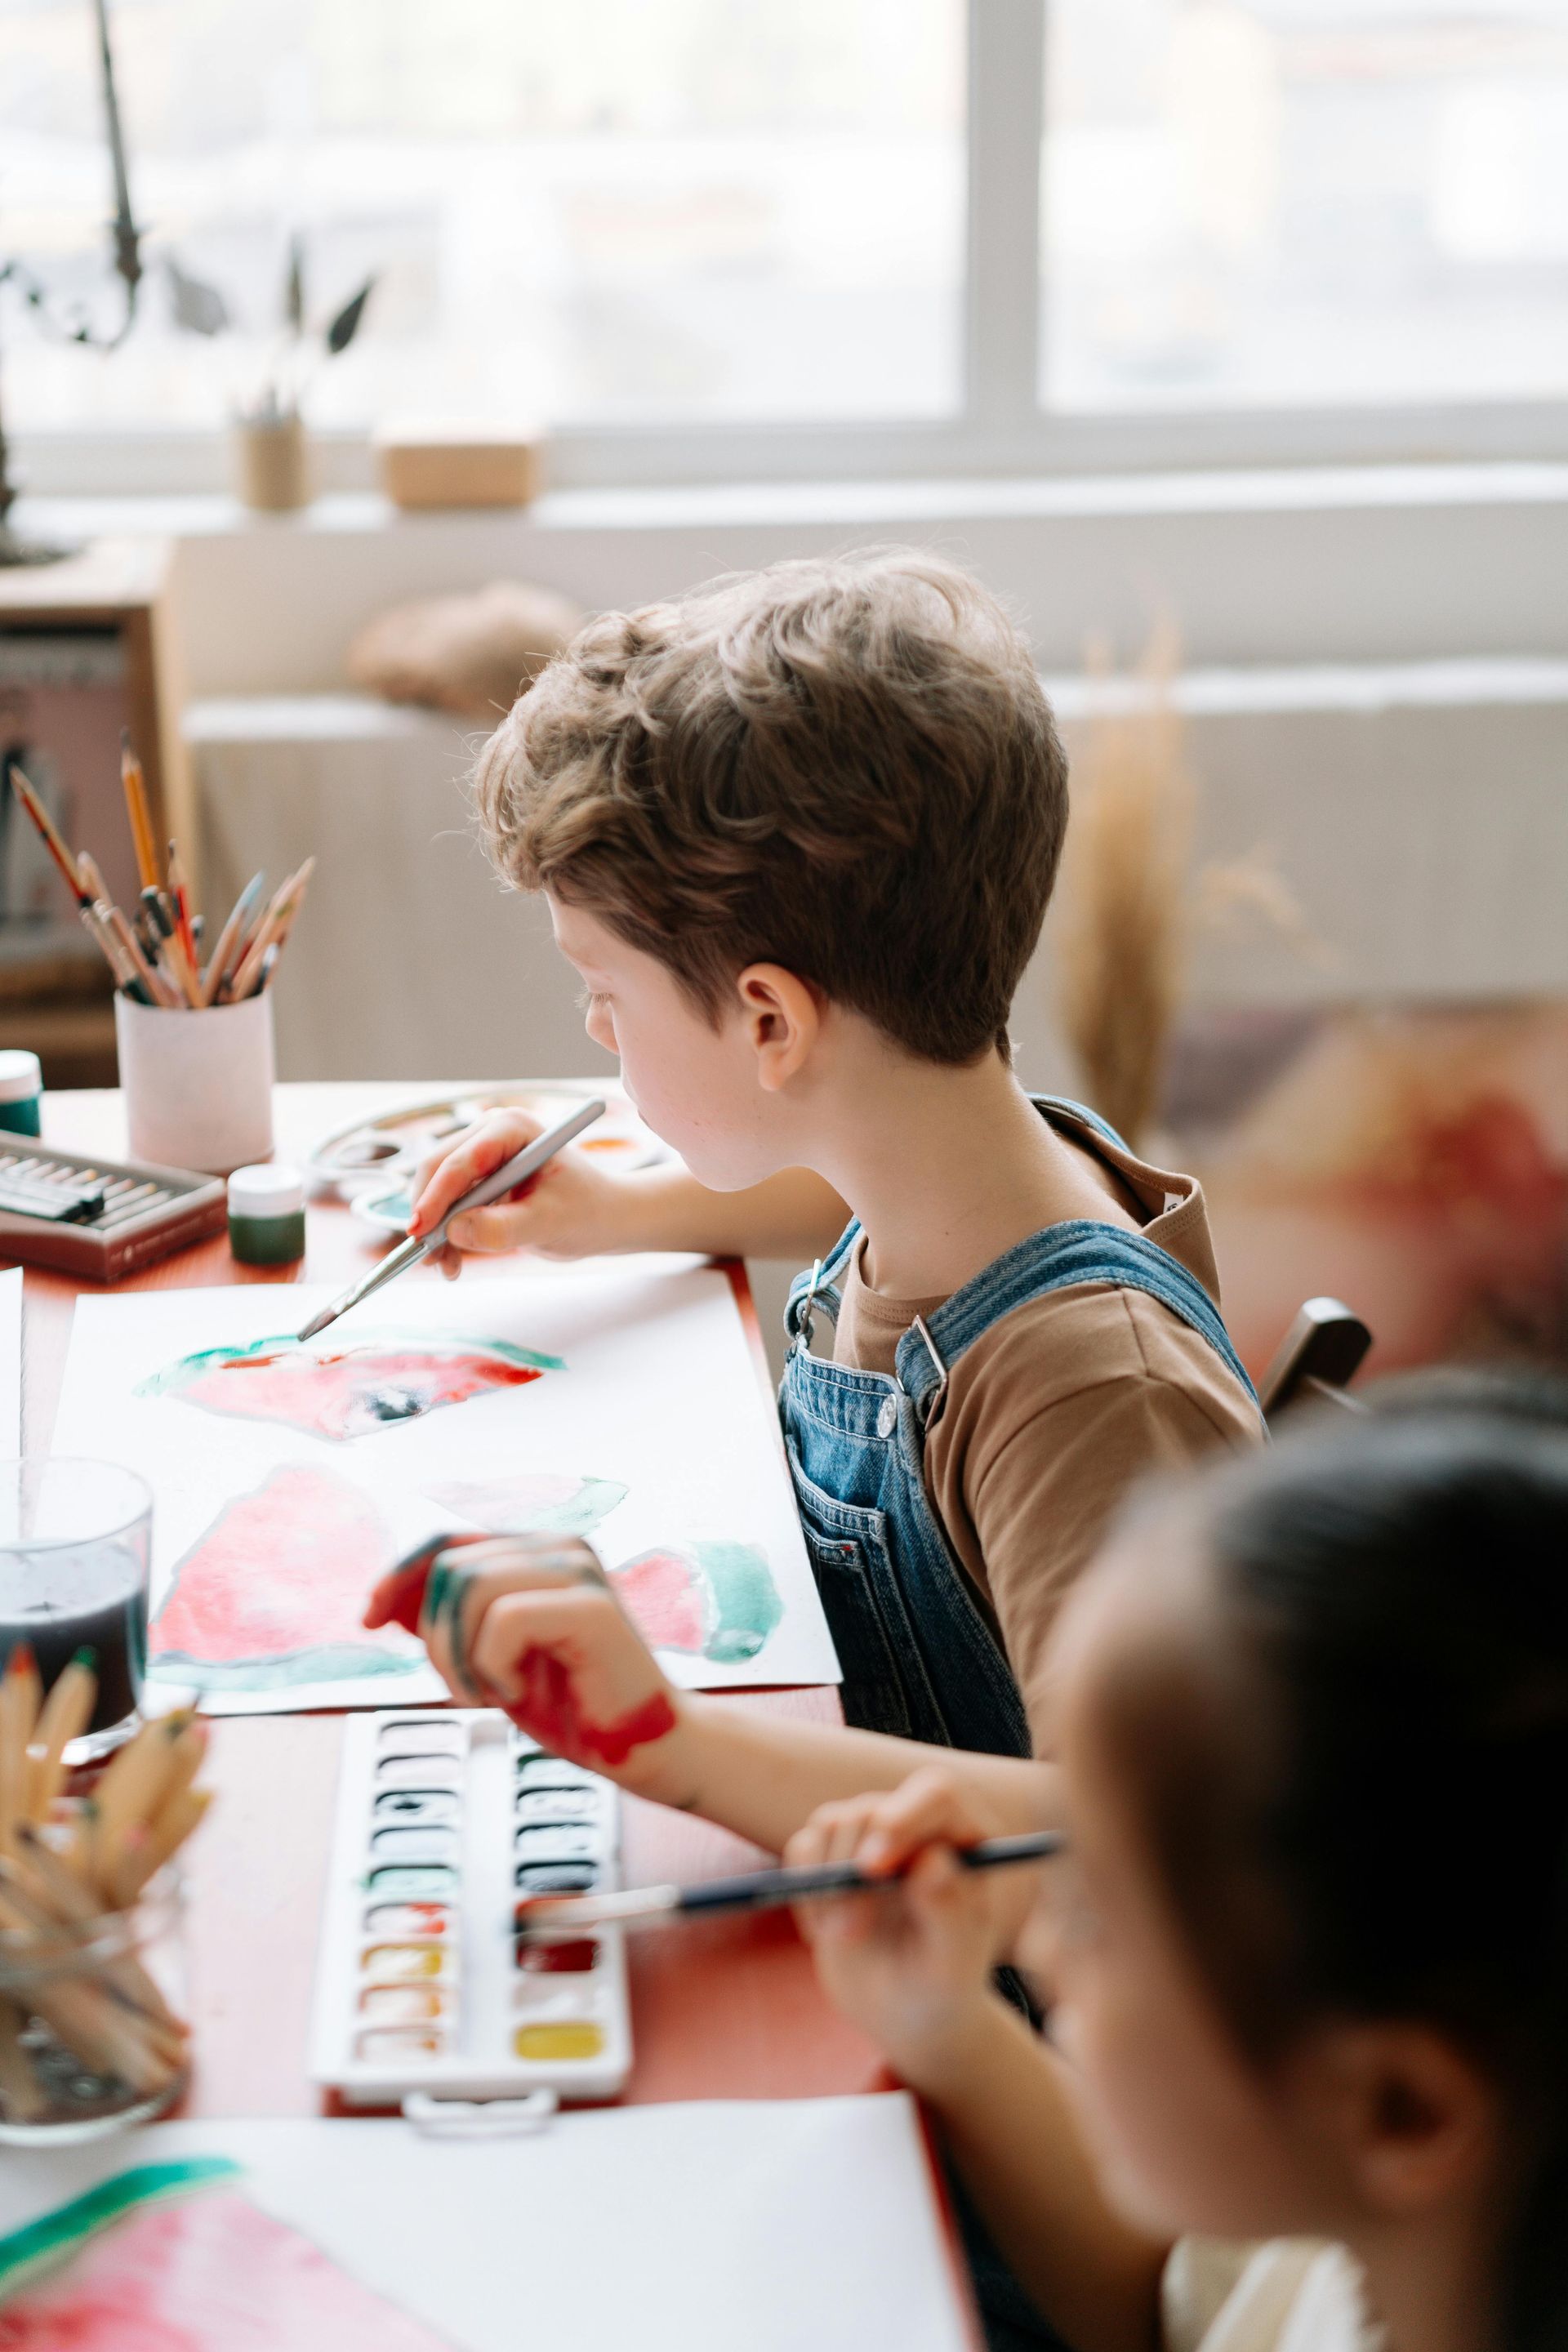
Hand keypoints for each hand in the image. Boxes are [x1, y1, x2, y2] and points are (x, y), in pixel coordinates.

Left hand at [364, 1532, 688, 1792]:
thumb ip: (449, 1623)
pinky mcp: (591, 1606)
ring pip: (467, 1587)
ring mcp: (578, 1570)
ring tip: (491, 1693)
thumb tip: (385, 1601)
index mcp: (538, 1552)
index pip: (447, 1541)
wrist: (646, 1748)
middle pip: (448, 1566)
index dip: (397, 1575)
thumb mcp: (489, 1660)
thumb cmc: (574, 1705)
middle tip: (466, 1690)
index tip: (368, 1619)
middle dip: (434, 1638)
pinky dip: (492, 1667)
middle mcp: (559, 1546)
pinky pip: (502, 1621)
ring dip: (459, 1656)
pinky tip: (518, 1691)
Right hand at [408, 1108, 633, 1277]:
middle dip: (429, 1216)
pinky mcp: (476, 1178)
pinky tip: (453, 1262)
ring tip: (448, 1268)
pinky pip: (445, 1204)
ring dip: (434, 1230)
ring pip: (435, 1189)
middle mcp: (490, 1132)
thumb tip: (454, 1231)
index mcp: (513, 1128)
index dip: (435, 1197)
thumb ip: (503, 1228)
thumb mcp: (548, 1223)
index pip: (461, 1161)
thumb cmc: (585, 1212)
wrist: (600, 1218)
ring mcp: (480, 1153)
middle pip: (437, 1170)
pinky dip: (444, 1234)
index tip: (419, 1232)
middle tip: (428, 1258)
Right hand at [785, 1768, 1025, 2088]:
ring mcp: (872, 1836)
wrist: (906, 2012)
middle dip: (852, 1868)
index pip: (936, 1795)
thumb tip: (932, 1861)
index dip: (903, 1818)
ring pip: (832, 1822)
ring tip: (846, 1940)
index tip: (873, 1867)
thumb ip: (950, 1911)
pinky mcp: (833, 1853)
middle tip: (850, 1934)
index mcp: (965, 1838)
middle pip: (872, 1809)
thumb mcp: (953, 1961)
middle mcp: (919, 1826)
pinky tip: (828, 1934)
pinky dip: (806, 1892)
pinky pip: (803, 1847)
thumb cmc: (944, 1986)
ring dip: (827, 1885)